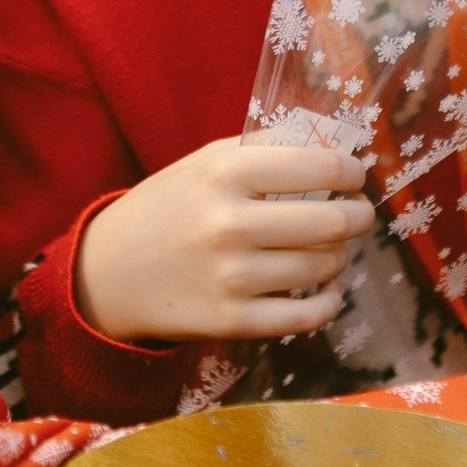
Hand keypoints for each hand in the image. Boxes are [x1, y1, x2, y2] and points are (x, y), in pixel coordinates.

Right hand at [74, 138, 372, 343]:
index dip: (352, 172)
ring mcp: (231, 277)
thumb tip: (333, 145)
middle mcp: (229, 224)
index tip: (354, 175)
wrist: (108, 272)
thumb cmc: (167, 208)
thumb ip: (263, 150)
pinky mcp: (231, 321)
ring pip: (324, 266)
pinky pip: (307, 315)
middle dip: (358, 216)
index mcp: (225, 172)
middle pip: (334, 222)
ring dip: (338, 256)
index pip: (322, 168)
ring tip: (329, 249)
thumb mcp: (204, 162)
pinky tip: (325, 289)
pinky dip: (328, 301)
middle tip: (356, 213)